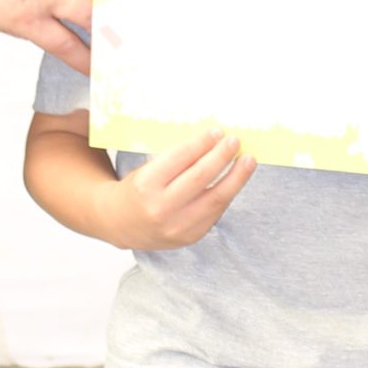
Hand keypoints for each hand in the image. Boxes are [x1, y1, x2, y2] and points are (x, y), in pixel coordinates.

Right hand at [110, 127, 255, 248]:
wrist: (120, 224)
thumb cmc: (136, 190)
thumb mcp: (146, 170)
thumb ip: (176, 160)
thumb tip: (212, 141)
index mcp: (146, 184)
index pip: (180, 158)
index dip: (202, 143)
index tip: (217, 131)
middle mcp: (161, 207)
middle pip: (200, 177)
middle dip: (221, 156)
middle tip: (234, 141)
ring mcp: (177, 226)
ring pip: (215, 198)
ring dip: (236, 177)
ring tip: (248, 161)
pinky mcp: (190, 236)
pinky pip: (215, 213)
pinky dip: (227, 194)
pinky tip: (235, 180)